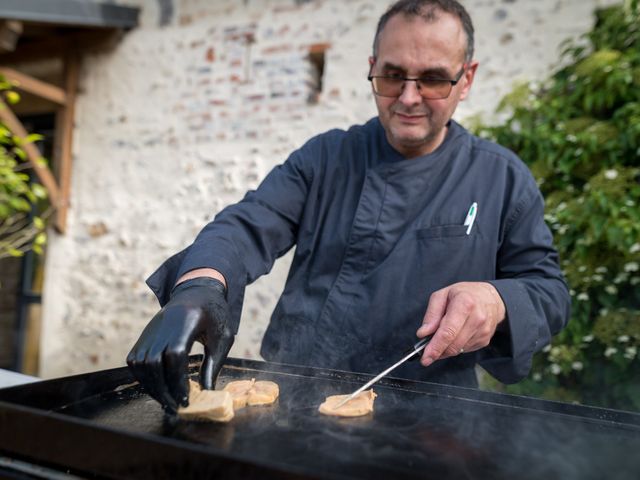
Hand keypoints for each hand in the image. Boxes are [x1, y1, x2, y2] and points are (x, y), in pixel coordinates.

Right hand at [127, 277, 234, 412]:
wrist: (198, 291)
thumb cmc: (214, 314)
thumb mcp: (222, 337)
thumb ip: (213, 364)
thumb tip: (206, 392)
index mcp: (187, 320)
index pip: (175, 354)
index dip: (178, 380)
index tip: (186, 399)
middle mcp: (163, 324)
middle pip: (153, 362)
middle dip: (163, 389)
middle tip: (176, 406)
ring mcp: (150, 329)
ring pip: (140, 363)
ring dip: (151, 386)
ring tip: (167, 400)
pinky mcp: (144, 334)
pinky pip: (135, 359)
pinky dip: (143, 377)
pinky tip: (157, 388)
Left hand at [416, 282, 505, 365]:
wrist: (490, 298)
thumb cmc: (463, 294)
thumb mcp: (442, 295)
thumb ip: (431, 314)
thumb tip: (423, 334)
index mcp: (465, 304)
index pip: (448, 332)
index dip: (435, 347)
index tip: (425, 357)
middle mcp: (477, 318)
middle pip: (453, 345)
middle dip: (437, 351)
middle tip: (426, 352)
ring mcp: (483, 331)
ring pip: (458, 350)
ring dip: (445, 349)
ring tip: (441, 337)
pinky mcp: (485, 340)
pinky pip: (465, 350)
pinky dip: (455, 347)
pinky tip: (455, 335)